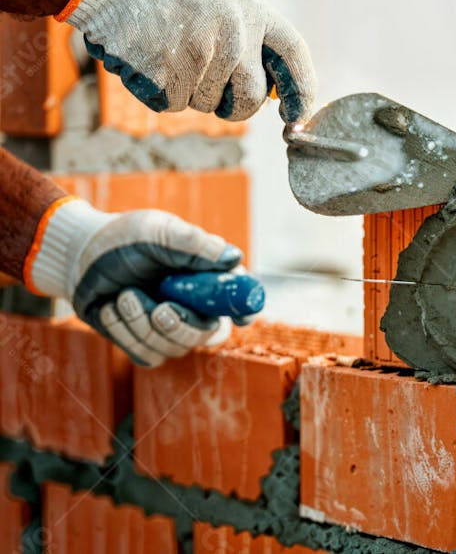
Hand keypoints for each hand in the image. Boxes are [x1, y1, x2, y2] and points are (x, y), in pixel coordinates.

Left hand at [27, 198, 245, 366]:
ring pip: (174, 347)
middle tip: (160, 310)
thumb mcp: (159, 231)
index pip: (237, 299)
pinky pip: (147, 355)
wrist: (78, 257)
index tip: (242, 318)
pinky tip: (111, 309)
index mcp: (206, 278)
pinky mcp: (143, 344)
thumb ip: (195, 245)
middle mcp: (193, 306)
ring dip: (143, 324)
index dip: (245, 310)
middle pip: (209, 335)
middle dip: (182, 326)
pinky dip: (125, 334)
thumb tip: (232, 259)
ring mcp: (168, 328)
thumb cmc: (123, 239)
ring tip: (123, 295)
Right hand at [59, 0, 315, 122]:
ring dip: (188, 90)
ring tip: (166, 51)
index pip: (294, 55)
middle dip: (235, 107)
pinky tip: (146, 59)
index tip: (296, 115)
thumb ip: (247, 24)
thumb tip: (268, 77)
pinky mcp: (168, 75)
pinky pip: (172, 104)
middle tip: (217, 98)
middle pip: (250, 99)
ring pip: (205, 102)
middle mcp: (234, 34)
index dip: (301, 90)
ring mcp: (202, 56)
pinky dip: (158, 91)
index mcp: (252, 8)